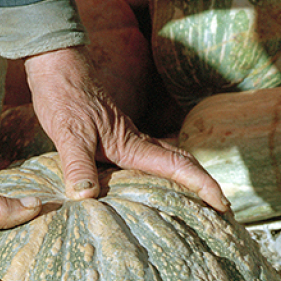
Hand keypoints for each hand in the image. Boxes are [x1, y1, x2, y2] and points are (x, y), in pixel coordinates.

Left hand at [23, 44, 228, 211]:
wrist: (58, 68)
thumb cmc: (66, 97)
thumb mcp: (69, 134)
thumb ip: (78, 165)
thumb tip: (85, 197)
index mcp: (132, 144)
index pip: (178, 166)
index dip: (203, 185)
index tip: (223, 204)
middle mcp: (136, 143)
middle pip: (182, 164)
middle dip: (204, 186)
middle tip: (223, 211)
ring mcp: (127, 140)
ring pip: (166, 162)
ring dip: (185, 182)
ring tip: (197, 206)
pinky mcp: (115, 140)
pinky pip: (146, 162)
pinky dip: (159, 177)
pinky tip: (152, 188)